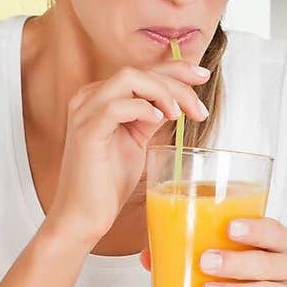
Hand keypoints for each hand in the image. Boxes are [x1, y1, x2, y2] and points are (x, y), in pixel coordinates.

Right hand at [46, 59, 209, 249]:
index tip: (203, 76)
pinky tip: (159, 120)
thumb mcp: (136, 141)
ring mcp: (84, 112)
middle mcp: (88, 98)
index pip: (142, 71)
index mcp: (100, 97)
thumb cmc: (107, 184)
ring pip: (129, 79)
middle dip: (177, 83)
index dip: (175, 69)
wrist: (84, 217)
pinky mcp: (86, 131)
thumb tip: (176, 102)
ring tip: (179, 115)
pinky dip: (143, 109)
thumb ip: (149, 117)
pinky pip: (116, 106)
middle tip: (199, 110)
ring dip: (162, 92)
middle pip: (139, 72)